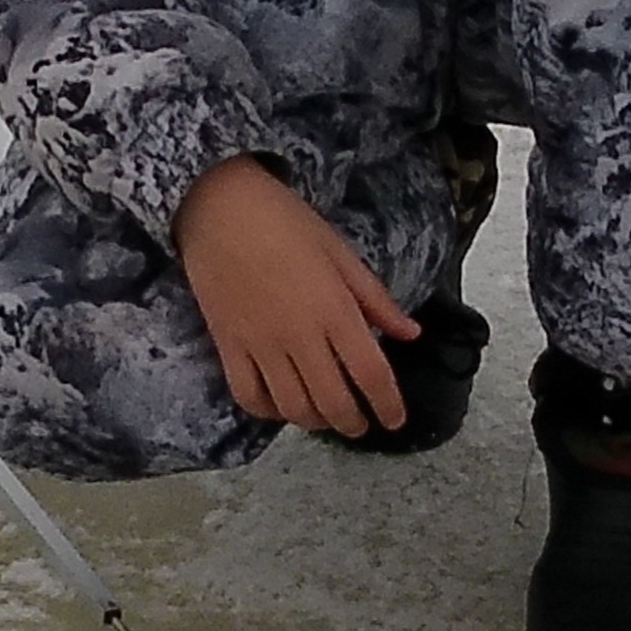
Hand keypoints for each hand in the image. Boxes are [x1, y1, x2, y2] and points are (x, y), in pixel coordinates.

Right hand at [174, 158, 416, 435]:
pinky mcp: (228, 346)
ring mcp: (260, 344)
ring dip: (316, 422)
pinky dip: (269, 412)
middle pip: (334, 401)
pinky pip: (249, 396)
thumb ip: (376, 300)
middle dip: (354, 423)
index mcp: (335, 309)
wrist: (219, 206)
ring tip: (326, 418)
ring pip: (293, 408)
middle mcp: (299, 335)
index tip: (396, 420)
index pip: (371, 374)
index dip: (389, 405)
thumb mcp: (340, 252)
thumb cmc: (285, 221)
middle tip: (362, 424)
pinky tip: (282, 406)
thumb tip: (411, 334)